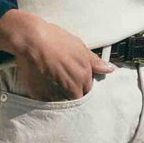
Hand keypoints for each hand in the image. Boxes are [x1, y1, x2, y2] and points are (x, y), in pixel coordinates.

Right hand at [0, 9, 115, 101]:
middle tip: (60, 79)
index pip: (87, 89)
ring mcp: (56, 94)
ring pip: (61, 101)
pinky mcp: (41, 96)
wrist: (33, 40)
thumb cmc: (56, 40)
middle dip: (70, 92)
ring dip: (58, 95)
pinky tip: (41, 83)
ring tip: (50, 81)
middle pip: (75, 98)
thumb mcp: (80, 47)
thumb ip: (95, 62)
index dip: (80, 83)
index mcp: (84, 77)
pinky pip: (46, 102)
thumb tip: (111, 69)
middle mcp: (72, 88)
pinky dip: (45, 96)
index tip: (72, 78)